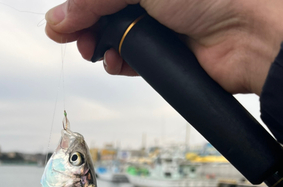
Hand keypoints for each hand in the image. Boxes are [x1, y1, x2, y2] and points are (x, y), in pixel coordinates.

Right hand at [45, 0, 282, 94]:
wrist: (245, 34)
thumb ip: (94, 0)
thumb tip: (57, 19)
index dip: (78, 6)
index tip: (60, 22)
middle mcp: (150, 0)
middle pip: (102, 13)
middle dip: (85, 27)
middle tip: (76, 39)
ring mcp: (157, 25)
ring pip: (114, 39)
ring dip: (99, 48)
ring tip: (95, 52)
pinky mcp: (162, 55)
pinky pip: (130, 61)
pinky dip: (119, 64)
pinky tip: (115, 63)